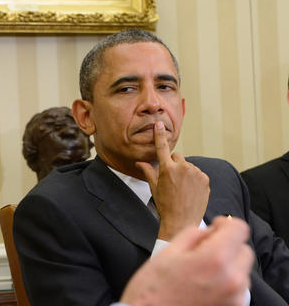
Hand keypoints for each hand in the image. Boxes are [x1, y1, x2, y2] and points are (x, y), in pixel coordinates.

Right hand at [120, 216, 253, 305]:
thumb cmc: (153, 289)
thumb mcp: (168, 251)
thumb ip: (194, 234)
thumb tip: (210, 231)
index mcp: (215, 259)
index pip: (239, 229)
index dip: (225, 224)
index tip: (214, 228)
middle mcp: (232, 279)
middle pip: (244, 250)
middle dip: (227, 246)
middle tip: (203, 252)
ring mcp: (235, 298)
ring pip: (242, 271)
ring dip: (228, 266)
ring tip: (201, 273)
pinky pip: (237, 288)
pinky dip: (226, 283)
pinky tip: (204, 286)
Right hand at [135, 121, 209, 239]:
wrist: (182, 221)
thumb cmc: (165, 205)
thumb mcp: (154, 188)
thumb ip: (148, 171)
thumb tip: (140, 162)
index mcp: (167, 169)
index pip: (162, 147)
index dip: (159, 135)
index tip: (159, 124)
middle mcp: (183, 168)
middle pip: (177, 156)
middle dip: (174, 163)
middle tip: (171, 179)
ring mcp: (196, 173)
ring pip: (188, 165)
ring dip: (185, 172)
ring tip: (182, 188)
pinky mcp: (205, 179)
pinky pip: (198, 173)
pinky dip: (194, 178)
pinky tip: (190, 190)